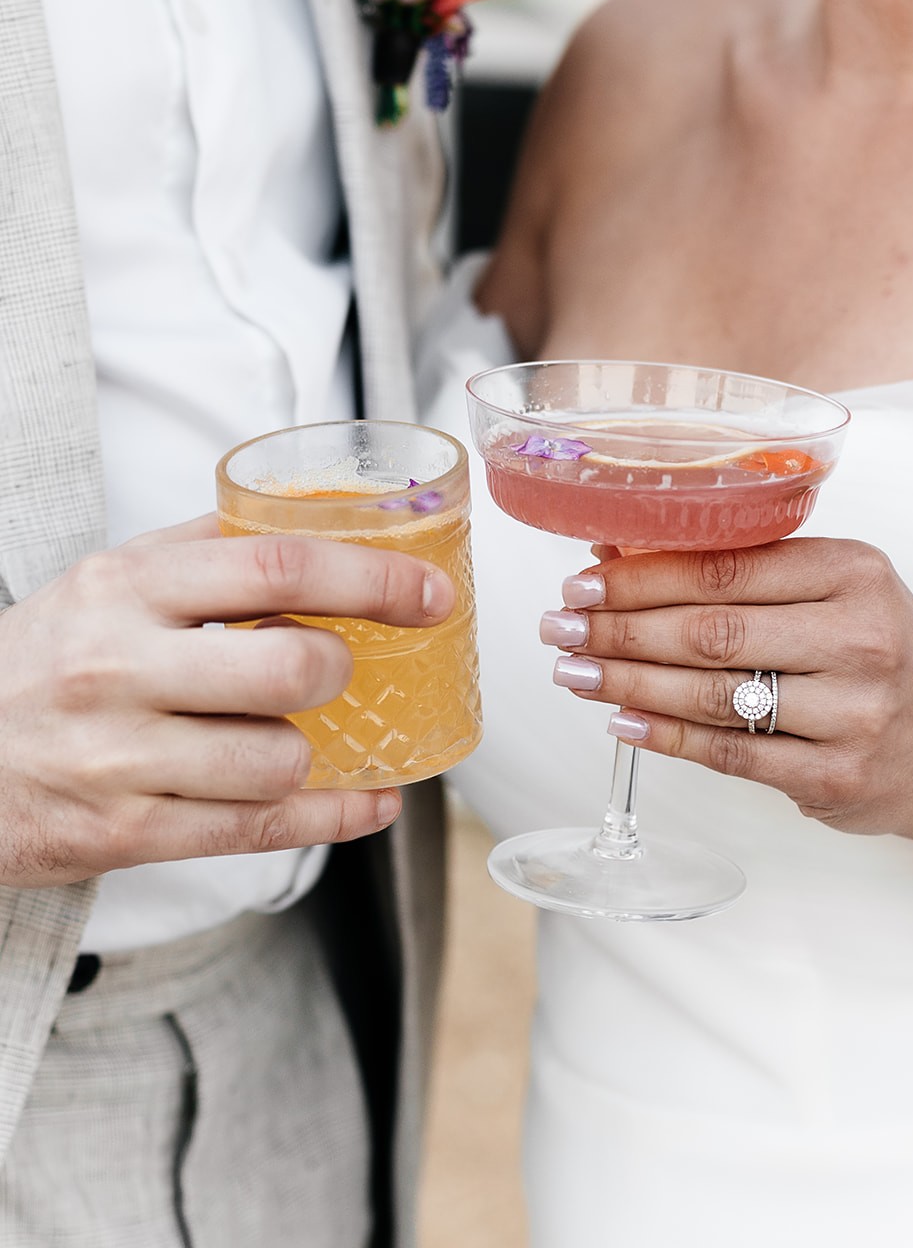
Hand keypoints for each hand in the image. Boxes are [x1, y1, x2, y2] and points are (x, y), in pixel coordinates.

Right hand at [0, 514, 454, 886]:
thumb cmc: (44, 659)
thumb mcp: (107, 581)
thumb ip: (205, 549)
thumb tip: (322, 519)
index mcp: (129, 586)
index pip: (276, 567)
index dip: (371, 578)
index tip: (429, 594)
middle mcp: (122, 667)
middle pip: (287, 670)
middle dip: (341, 670)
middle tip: (340, 668)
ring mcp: (123, 758)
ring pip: (279, 761)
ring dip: (315, 749)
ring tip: (299, 735)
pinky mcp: (125, 833)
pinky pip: (258, 832)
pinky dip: (334, 817)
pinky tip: (366, 800)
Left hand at [543, 539, 912, 851]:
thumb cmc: (883, 653)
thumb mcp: (836, 591)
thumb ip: (744, 572)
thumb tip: (620, 553)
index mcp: (853, 572)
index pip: (727, 567)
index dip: (643, 576)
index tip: (582, 579)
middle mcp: (858, 637)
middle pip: (711, 630)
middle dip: (620, 629)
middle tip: (559, 627)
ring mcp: (852, 713)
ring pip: (713, 695)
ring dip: (628, 683)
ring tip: (573, 671)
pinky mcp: (838, 778)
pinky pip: (731, 754)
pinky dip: (666, 736)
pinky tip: (621, 719)